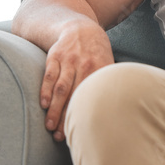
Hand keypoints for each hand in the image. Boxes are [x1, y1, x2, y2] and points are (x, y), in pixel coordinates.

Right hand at [40, 22, 114, 141]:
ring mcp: (69, 60)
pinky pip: (49, 75)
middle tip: (62, 136)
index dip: (88, 113)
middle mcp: (86, 64)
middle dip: (68, 117)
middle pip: (76, 95)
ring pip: (61, 88)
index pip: (95, 95)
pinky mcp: (54, 56)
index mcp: (102, 68)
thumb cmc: (96, 53)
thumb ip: (108, 82)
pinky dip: (46, 91)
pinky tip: (44, 105)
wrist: (79, 28)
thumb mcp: (107, 63)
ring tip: (50, 127)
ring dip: (55, 109)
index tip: (85, 131)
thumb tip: (119, 108)